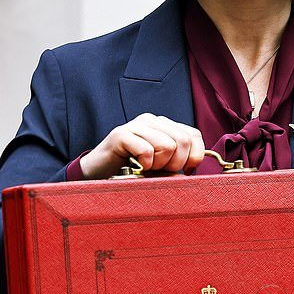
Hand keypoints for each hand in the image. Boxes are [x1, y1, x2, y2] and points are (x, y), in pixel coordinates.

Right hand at [78, 113, 205, 178]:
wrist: (99, 172)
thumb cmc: (133, 170)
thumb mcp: (162, 166)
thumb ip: (179, 162)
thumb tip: (193, 168)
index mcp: (165, 125)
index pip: (194, 135)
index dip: (195, 157)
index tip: (184, 171)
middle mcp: (152, 120)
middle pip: (183, 141)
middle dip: (176, 164)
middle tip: (160, 171)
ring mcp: (136, 125)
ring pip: (167, 146)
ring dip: (159, 165)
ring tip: (146, 168)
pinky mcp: (121, 134)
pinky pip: (147, 151)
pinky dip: (145, 165)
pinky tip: (137, 167)